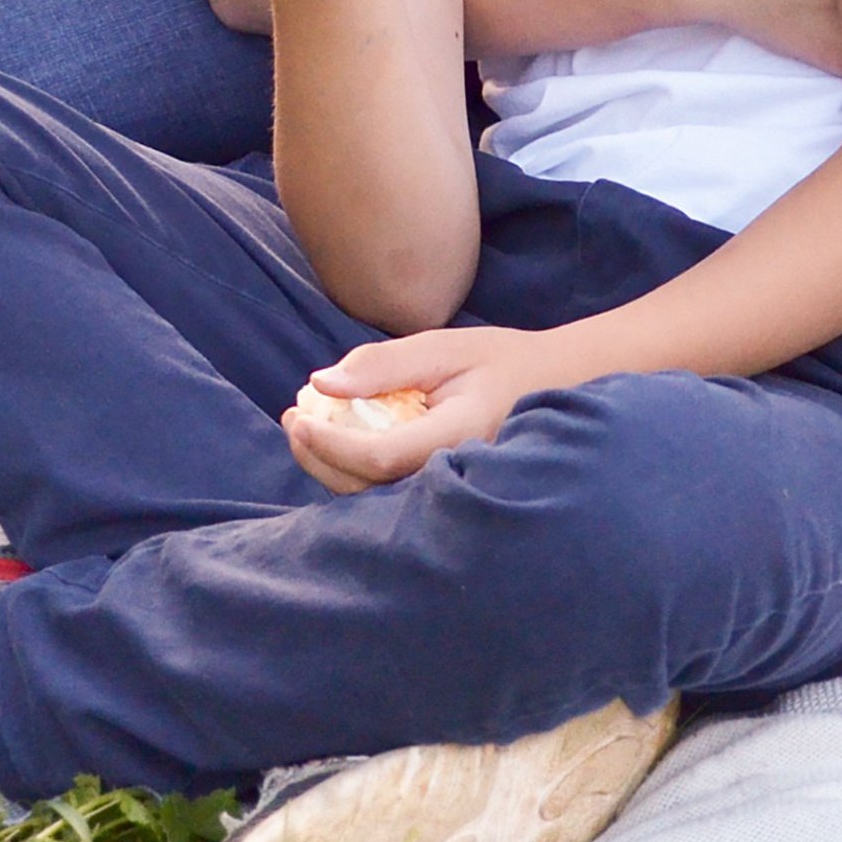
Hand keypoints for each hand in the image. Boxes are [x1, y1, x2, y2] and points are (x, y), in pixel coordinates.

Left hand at [281, 327, 573, 493]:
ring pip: (371, 494)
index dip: (333, 443)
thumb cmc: (497, 362)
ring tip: (305, 421)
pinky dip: (350, 466)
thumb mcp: (444, 346)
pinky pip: (383, 489)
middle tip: (293, 416)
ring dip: (328, 463)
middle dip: (318, 455)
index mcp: (460, 436)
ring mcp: (446, 490)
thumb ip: (385, 364)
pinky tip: (336, 435)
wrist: (548, 389)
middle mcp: (453, 476)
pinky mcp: (436, 491)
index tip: (299, 415)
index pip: (382, 455)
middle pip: (367, 485)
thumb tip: (322, 383)